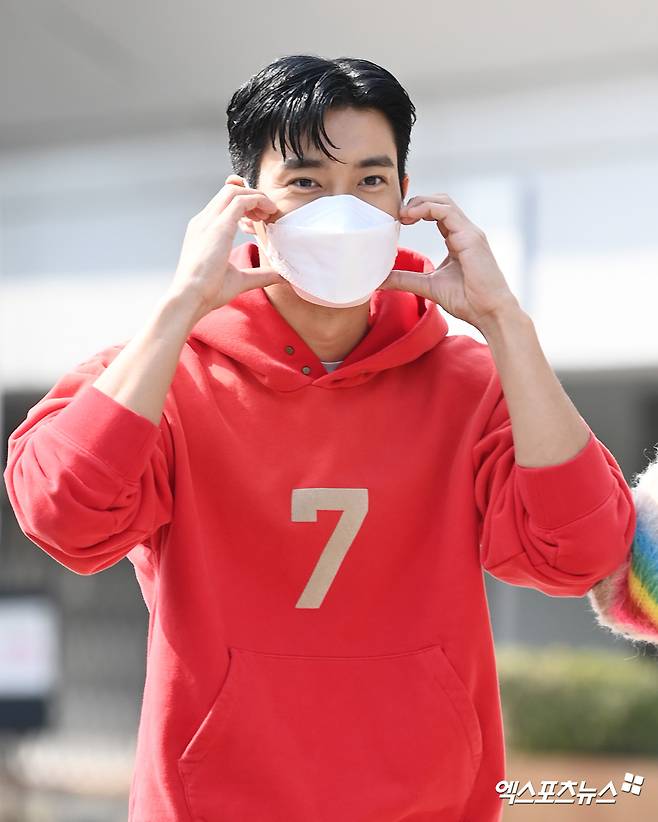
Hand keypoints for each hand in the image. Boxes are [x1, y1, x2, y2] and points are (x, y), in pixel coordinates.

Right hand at [166, 174, 286, 322]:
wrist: (189, 297)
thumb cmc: (208, 292)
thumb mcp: (239, 279)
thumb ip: (260, 275)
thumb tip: (280, 276)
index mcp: (203, 230)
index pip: (222, 203)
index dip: (242, 202)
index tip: (257, 216)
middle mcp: (204, 221)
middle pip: (228, 191)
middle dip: (251, 195)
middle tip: (266, 213)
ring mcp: (209, 221)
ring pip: (234, 191)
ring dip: (256, 196)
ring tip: (269, 212)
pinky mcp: (219, 225)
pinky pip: (241, 200)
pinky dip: (258, 201)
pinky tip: (269, 212)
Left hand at [378, 193, 520, 331]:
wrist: (489, 312)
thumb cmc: (467, 300)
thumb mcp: (427, 286)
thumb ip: (404, 279)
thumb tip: (379, 280)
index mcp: (457, 239)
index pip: (436, 213)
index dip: (416, 210)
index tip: (398, 221)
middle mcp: (465, 232)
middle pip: (440, 201)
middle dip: (416, 202)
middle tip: (397, 215)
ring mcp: (469, 232)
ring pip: (443, 201)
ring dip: (419, 202)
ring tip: (402, 214)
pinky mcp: (470, 236)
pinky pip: (447, 211)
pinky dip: (427, 208)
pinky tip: (411, 216)